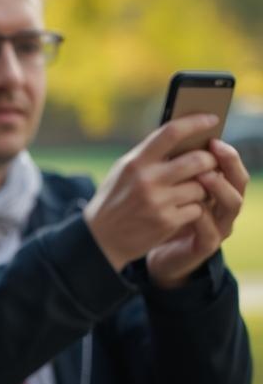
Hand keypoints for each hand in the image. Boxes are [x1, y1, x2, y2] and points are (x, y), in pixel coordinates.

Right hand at [84, 113, 220, 272]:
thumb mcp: (124, 172)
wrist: (100, 239)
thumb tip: (185, 138)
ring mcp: (158, 202)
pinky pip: (197, 209)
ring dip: (201, 189)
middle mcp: (147, 180)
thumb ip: (149, 155)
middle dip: (210, 161)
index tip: (212, 119)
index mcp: (136, 162)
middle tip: (210, 163)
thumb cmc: (115, 199)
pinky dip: (194, 209)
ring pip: (201, 187)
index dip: (196, 122)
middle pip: (198, 160)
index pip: (171, 133)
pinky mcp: (166, 222)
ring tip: (190, 191)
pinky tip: (181, 210)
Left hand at [145, 139, 248, 287]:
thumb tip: (173, 136)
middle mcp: (223, 205)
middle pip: (239, 181)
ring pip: (232, 203)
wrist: (144, 247)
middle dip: (228, 163)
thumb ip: (174, 167)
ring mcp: (218, 226)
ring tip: (204, 175)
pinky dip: (203, 218)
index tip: (213, 137)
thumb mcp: (166, 186)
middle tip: (212, 150)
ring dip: (220, 187)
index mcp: (216, 187)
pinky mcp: (205, 245)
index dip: (226, 151)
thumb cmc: (158, 212)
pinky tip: (193, 208)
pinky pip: (210, 230)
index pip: (230, 165)